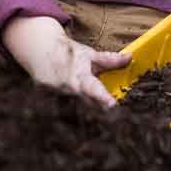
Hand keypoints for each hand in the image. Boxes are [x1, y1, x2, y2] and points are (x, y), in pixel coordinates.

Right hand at [6, 17, 129, 107]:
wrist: (41, 53)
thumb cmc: (69, 54)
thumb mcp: (89, 55)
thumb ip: (109, 60)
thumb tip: (130, 58)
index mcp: (79, 76)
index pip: (93, 88)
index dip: (103, 98)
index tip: (112, 104)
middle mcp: (69, 89)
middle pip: (88, 104)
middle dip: (101, 110)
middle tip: (116, 116)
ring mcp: (59, 96)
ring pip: (79, 108)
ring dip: (91, 112)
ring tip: (104, 117)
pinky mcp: (52, 101)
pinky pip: (69, 108)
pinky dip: (78, 109)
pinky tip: (84, 113)